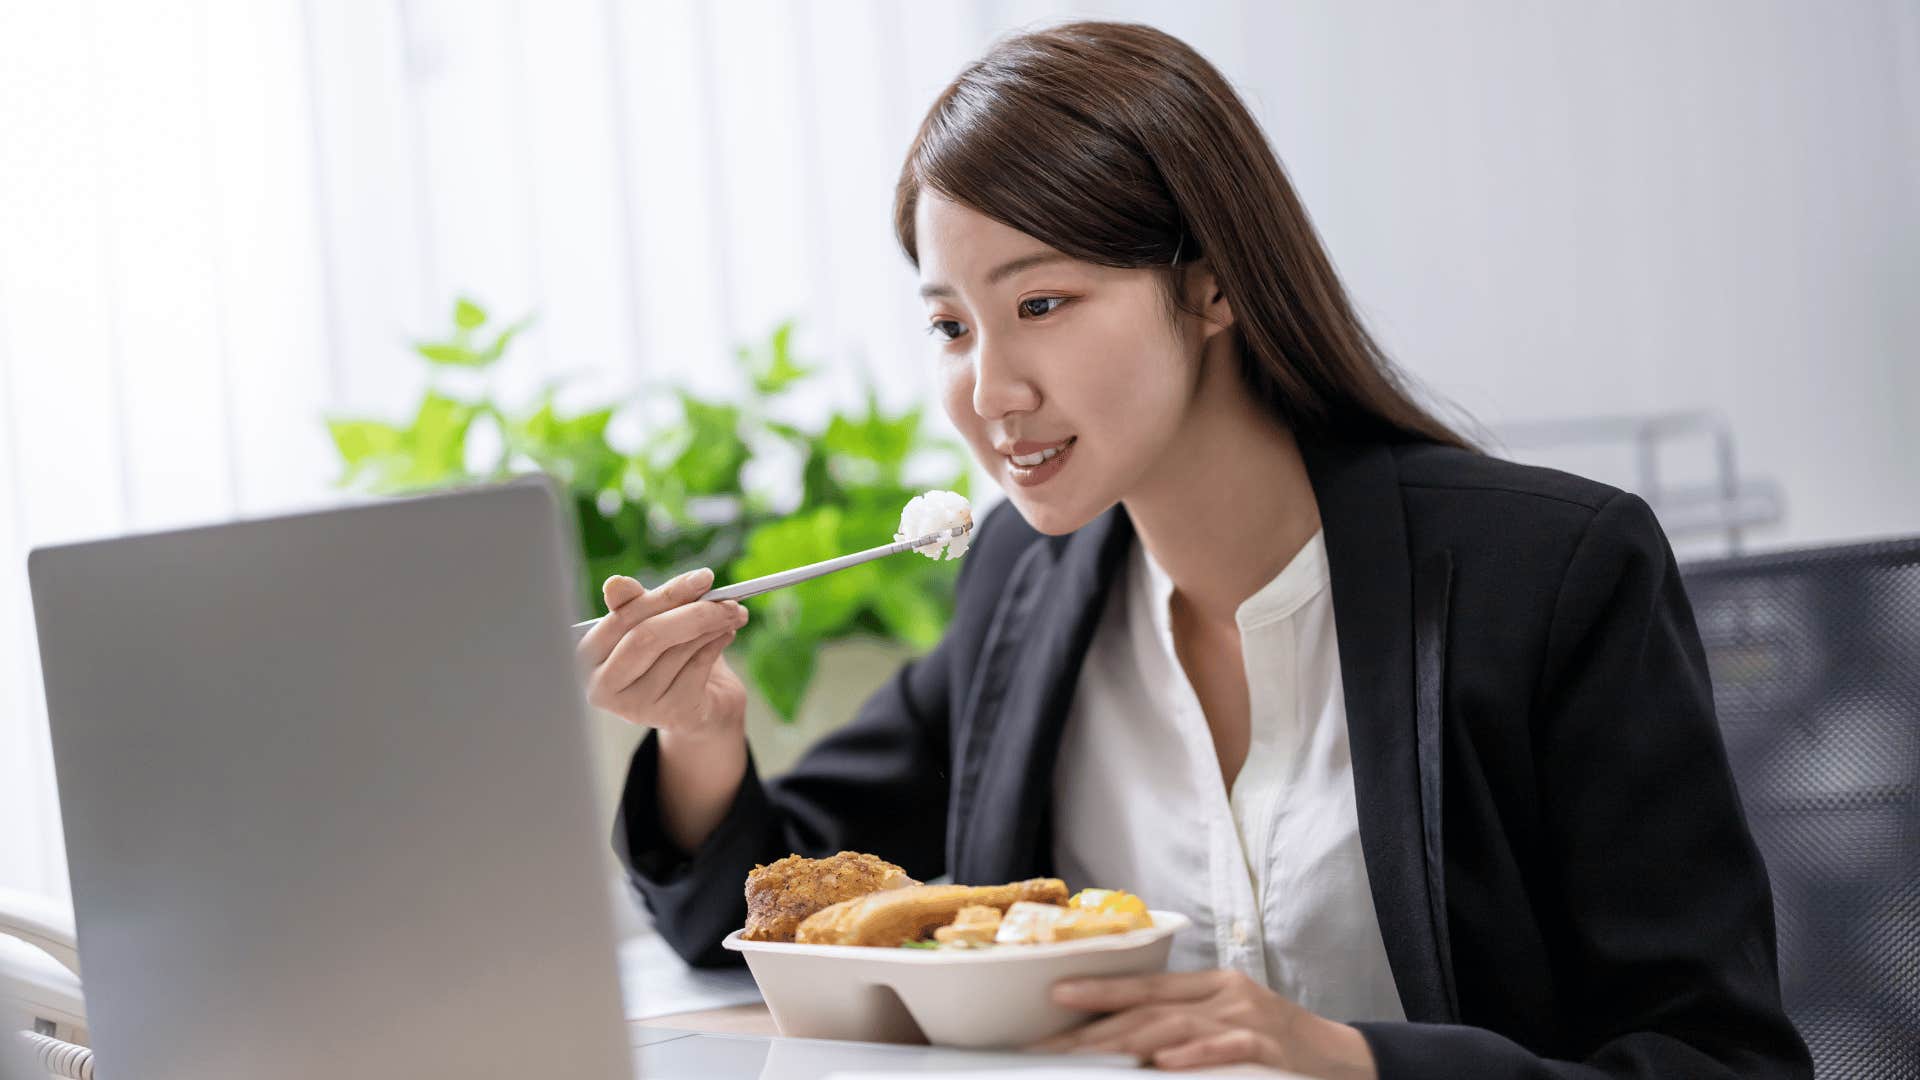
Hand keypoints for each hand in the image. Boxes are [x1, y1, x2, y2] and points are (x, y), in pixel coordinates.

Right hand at [575, 568, 749, 740]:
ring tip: (730, 614)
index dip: (665, 595)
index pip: (623, 618)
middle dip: (692, 613)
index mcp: (589, 655)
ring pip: (678, 651)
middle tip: (726, 599)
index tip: (702, 578)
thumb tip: (615, 584)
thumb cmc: (669, 654)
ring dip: (712, 626)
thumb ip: (635, 603)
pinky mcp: (670, 715)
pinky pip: (698, 669)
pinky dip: (717, 646)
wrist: (699, 701)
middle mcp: (603, 685)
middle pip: (647, 637)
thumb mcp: (652, 623)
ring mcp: (635, 706)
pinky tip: (726, 635)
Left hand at [1031, 969, 1376, 1076]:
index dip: (1099, 989)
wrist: (1343, 1061)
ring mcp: (1248, 1021)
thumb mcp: (1228, 1023)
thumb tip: (1122, 1042)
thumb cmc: (1276, 1046)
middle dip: (1095, 1030)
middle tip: (1050, 1048)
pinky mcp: (1269, 1050)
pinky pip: (1227, 1049)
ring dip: (1128, 1043)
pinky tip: (1164, 1065)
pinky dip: (1194, 1056)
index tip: (1054, 998)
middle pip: (1150, 1009)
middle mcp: (1226, 995)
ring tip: (1088, 1056)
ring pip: (1178, 1027)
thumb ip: (1183, 1026)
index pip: (1146, 985)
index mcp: (1212, 985)